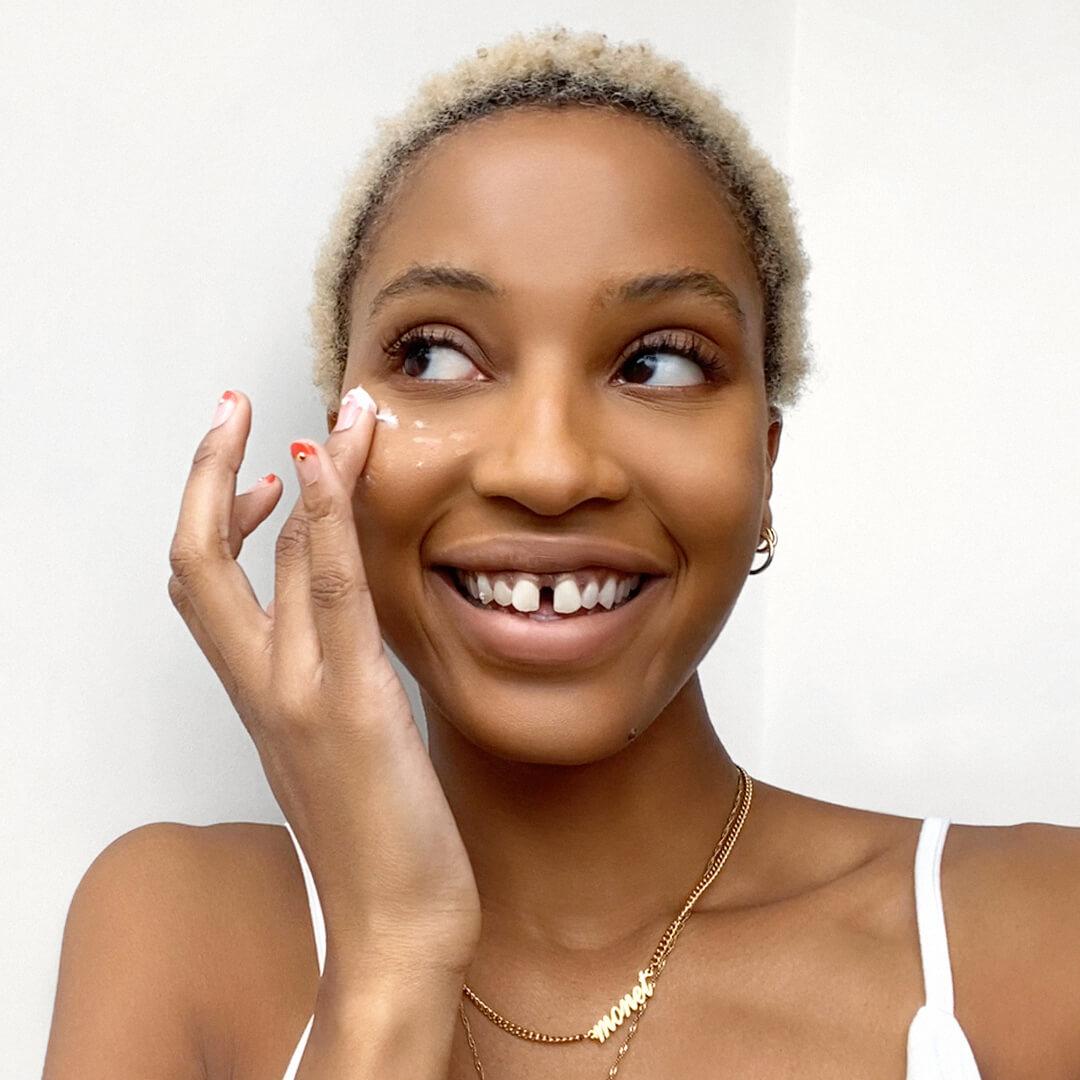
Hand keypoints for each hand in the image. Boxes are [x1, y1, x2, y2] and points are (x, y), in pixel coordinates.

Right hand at [167, 388, 480, 981]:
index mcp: (260, 690)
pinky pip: (327, 593)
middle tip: (236, 405)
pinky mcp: (354, 706)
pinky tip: (329, 462)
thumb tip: (340, 595)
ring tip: (334, 408)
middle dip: (207, 473)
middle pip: (199, 560)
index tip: (255, 458)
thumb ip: (329, 660)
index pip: (210, 581)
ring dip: (302, 469)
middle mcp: (265, 685)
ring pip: (266, 559)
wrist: (397, 920)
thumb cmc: (376, 829)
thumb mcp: (341, 733)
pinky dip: (322, 520)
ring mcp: (301, 694)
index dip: (215, 510)